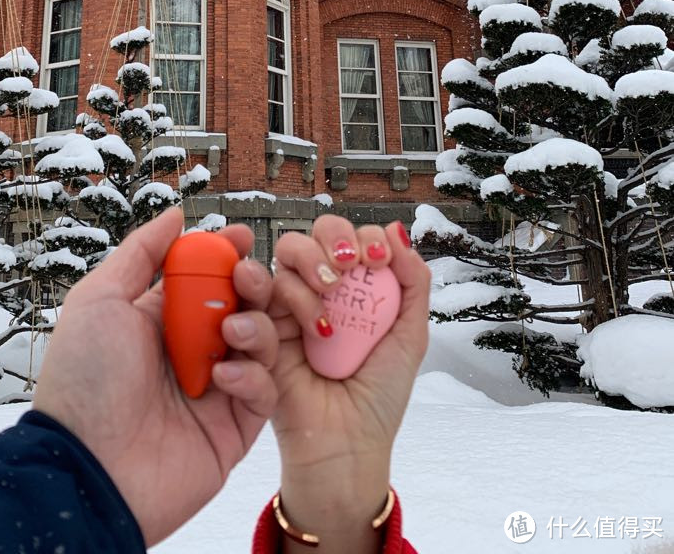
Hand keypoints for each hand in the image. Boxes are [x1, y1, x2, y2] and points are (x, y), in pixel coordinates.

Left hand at [33, 207, 277, 545]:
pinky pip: (263, 392)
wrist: (88, 470)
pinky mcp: (233, 428)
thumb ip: (140, 252)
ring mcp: (214, 390)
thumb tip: (176, 215)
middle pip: (241, 303)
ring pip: (260, 342)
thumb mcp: (99, 299)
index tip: (243, 237)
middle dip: (252, 282)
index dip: (227, 255)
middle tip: (245, 276)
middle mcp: (190, 351)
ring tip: (228, 333)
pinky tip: (222, 378)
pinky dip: (251, 376)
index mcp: (159, 320)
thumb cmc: (84, 384)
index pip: (205, 278)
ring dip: (252, 326)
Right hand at [270, 216, 429, 553]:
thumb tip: (396, 230)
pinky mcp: (264, 327)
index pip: (351, 238)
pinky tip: (315, 328)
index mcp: (353, 287)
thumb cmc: (378, 396)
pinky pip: (265, 290)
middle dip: (333, 236)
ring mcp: (289, 306)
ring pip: (286, 251)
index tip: (379, 259)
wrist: (347, 445)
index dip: (363, 236)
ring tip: (329, 295)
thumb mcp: (409, 336)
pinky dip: (291, 296)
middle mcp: (318, 289)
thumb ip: (412, 282)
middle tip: (348, 265)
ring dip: (310, 262)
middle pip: (314, 232)